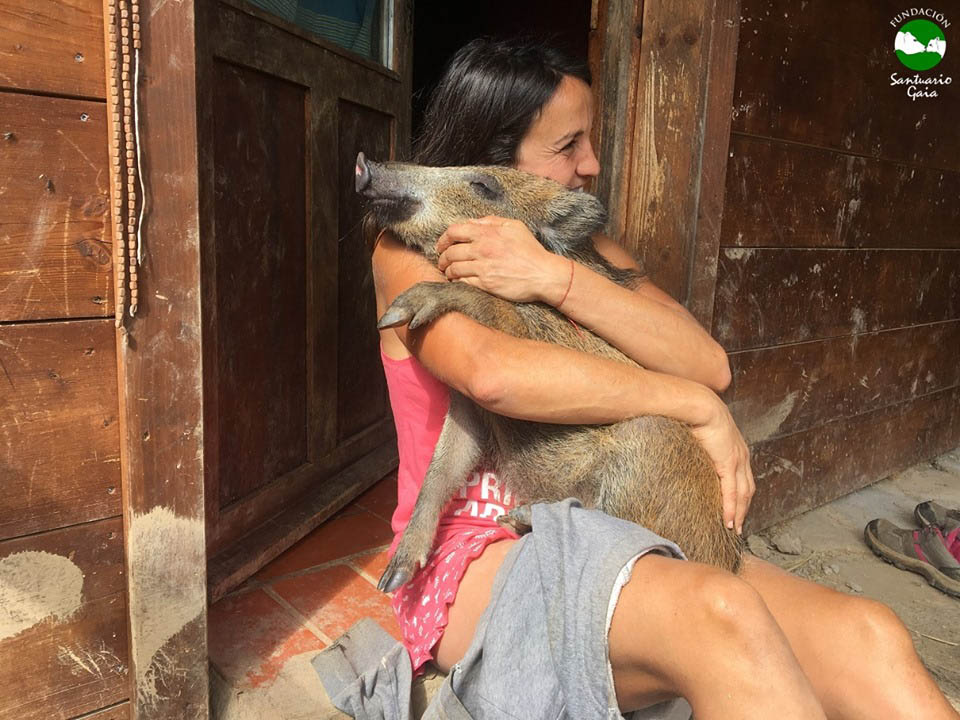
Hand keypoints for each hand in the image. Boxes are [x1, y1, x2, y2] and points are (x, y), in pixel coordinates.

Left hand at [436, 217, 568, 303]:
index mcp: (487, 233)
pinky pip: (463, 282)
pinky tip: (457, 281)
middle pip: (450, 252)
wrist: (543, 274)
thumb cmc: (530, 250)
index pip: (454, 231)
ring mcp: (483, 267)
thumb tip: (472, 222)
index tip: (441, 245)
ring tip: (448, 272)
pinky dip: (456, 281)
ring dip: (447, 271)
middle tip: (442, 261)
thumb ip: (491, 222)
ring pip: (454, 268)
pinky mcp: (485, 284)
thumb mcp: (514, 226)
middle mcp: (482, 249)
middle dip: (442, 257)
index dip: (443, 238)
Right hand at [688, 393, 754, 535]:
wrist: (700, 405)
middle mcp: (742, 456)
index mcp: (736, 449)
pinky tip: (729, 521)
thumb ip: (699, 445)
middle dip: (745, 508)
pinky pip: (732, 492)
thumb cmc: (696, 414)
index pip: (743, 477)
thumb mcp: (700, 433)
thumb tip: (687, 450)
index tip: (737, 508)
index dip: (741, 494)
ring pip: (743, 494)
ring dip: (740, 513)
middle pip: (748, 489)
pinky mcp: (729, 464)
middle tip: (739, 525)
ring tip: (734, 528)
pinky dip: (732, 509)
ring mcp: (737, 461)